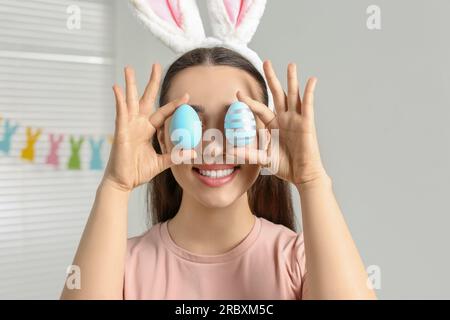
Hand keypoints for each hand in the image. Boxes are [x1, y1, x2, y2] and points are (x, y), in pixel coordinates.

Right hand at [102, 64, 196, 191]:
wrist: (123, 182)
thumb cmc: (138, 171)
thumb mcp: (161, 162)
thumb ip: (175, 156)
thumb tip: (192, 154)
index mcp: (148, 130)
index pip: (163, 112)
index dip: (174, 104)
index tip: (187, 95)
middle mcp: (139, 124)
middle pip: (147, 98)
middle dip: (151, 82)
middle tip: (155, 64)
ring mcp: (129, 126)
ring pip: (130, 100)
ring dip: (130, 84)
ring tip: (128, 69)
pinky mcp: (121, 131)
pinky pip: (121, 112)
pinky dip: (119, 100)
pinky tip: (117, 88)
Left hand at [230, 60, 327, 185]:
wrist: (301, 174)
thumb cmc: (284, 166)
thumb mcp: (262, 158)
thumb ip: (247, 153)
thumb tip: (228, 152)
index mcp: (273, 124)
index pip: (259, 108)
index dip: (249, 101)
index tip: (238, 93)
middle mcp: (284, 118)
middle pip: (277, 94)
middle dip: (272, 78)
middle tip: (266, 62)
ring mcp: (296, 119)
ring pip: (293, 94)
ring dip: (292, 79)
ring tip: (291, 65)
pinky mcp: (307, 123)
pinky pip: (308, 104)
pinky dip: (309, 91)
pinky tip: (311, 79)